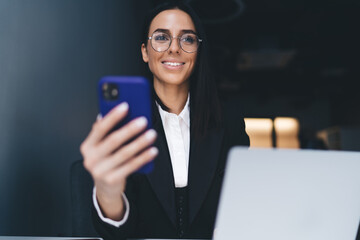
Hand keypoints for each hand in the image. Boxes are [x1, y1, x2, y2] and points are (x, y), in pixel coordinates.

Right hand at [80, 102, 157, 219]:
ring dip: (140, 142)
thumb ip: (105, 132)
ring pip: (124, 153)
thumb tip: (114, 111)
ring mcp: (100, 170)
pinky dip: (143, 157)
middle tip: (143, 120)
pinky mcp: (112, 179)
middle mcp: (91, 158)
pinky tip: (152, 150)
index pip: (99, 128)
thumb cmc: (105, 161)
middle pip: (113, 140)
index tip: (125, 106)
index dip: (113, 116)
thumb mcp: (100, 147)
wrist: (104, 188)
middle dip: (130, 129)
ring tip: (151, 134)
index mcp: (88, 146)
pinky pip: (131, 166)